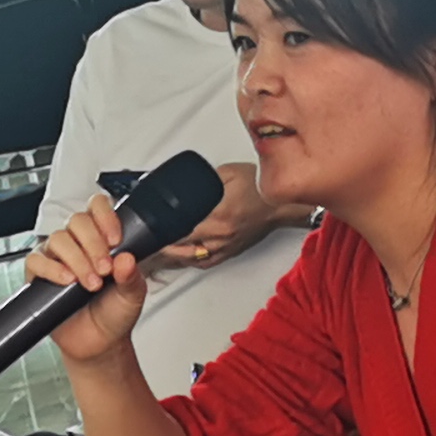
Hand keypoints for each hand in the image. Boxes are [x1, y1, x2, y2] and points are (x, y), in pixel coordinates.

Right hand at [27, 193, 153, 362]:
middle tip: (104, 269)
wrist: (99, 343)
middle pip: (77, 221)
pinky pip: (36, 261)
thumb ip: (132, 277)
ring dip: (77, 260)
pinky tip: (67, 281)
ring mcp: (58, 258)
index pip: (98, 208)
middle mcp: (79, 244)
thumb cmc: (114, 314)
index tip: (116, 241)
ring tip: (91, 283)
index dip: (105, 217)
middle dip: (93, 244)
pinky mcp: (40, 276)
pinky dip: (51, 269)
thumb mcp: (133, 295)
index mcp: (103, 239)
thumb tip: (127, 260)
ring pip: (58, 239)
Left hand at [156, 163, 284, 270]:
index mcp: (218, 216)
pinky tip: (187, 257)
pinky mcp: (233, 251)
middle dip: (165, 246)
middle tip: (152, 242)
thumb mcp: (229, 173)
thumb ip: (206, 179)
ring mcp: (227, 246)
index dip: (163, 232)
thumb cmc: (262, 189)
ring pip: (194, 258)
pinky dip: (195, 261)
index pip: (182, 230)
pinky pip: (208, 262)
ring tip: (163, 251)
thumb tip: (189, 183)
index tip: (151, 230)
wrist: (283, 205)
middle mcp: (221, 236)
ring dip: (177, 256)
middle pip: (184, 247)